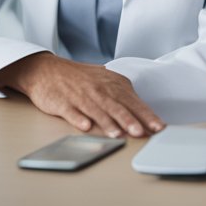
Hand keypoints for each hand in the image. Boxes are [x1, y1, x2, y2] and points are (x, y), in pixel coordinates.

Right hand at [0, 52, 163, 137]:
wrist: (47, 71)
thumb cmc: (80, 79)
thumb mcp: (105, 82)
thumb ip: (122, 97)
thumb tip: (143, 115)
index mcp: (112, 84)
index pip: (134, 101)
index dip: (147, 115)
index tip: (158, 127)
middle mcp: (98, 89)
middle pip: (117, 106)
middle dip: (131, 120)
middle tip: (142, 132)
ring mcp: (80, 96)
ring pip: (97, 110)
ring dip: (108, 123)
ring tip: (119, 134)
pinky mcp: (63, 103)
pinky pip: (72, 112)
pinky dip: (79, 120)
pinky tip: (87, 128)